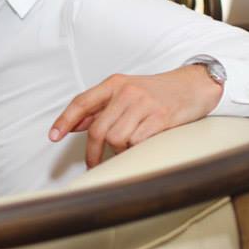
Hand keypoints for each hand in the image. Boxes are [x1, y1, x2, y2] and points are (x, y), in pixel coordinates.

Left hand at [48, 65, 222, 167]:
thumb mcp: (126, 92)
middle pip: (97, 129)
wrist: (194, 85)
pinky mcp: (161, 118)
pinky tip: (140, 146)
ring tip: (126, 149)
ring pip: (116, 139)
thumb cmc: (157, 92)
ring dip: (118, 151)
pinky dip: (135, 150)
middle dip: (92, 151)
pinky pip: (137, 143)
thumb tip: (73, 125)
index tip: (53, 137)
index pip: (81, 103)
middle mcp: (127, 92)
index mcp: (114, 84)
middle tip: (93, 163)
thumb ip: (100, 108)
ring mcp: (144, 104)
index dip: (64, 121)